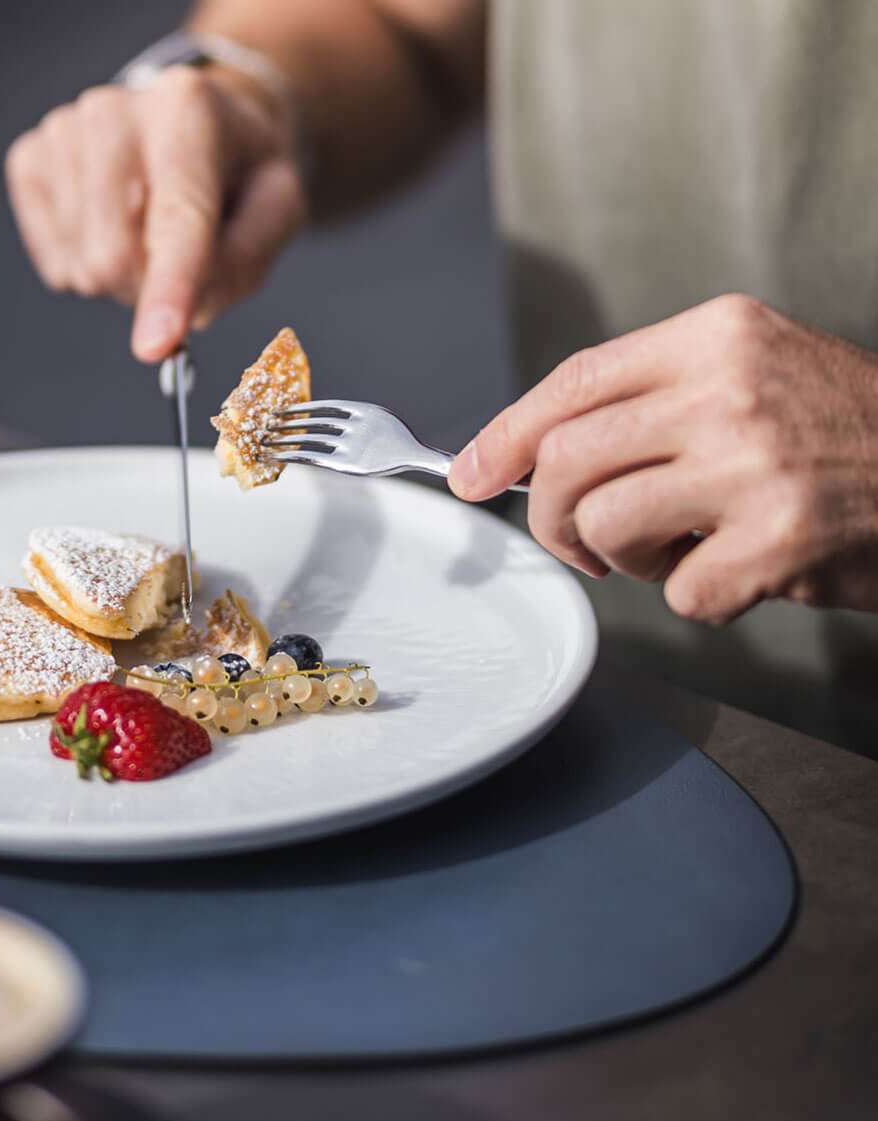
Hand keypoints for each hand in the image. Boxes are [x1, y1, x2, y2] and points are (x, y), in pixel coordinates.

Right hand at [4, 66, 306, 361]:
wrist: (200, 121)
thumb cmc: (239, 169)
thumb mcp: (279, 207)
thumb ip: (247, 259)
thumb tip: (191, 312)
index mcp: (186, 111)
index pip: (176, 218)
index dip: (168, 287)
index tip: (156, 346)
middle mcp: (114, 111)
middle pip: (114, 257)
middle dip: (150, 288)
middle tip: (181, 262)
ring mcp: (62, 133)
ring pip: (82, 267)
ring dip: (122, 279)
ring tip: (148, 235)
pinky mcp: (29, 160)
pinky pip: (54, 260)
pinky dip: (86, 266)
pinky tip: (110, 230)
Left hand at [448, 294, 877, 623]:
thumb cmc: (847, 434)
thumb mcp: (754, 375)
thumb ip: (652, 401)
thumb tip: (533, 454)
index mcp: (717, 336)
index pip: (574, 382)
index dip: (504, 434)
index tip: (468, 473)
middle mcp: (729, 390)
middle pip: (565, 459)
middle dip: (547, 516)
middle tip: (578, 541)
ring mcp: (753, 464)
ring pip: (603, 525)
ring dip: (623, 558)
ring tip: (677, 548)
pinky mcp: (779, 538)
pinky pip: (677, 592)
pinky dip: (697, 597)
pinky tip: (743, 572)